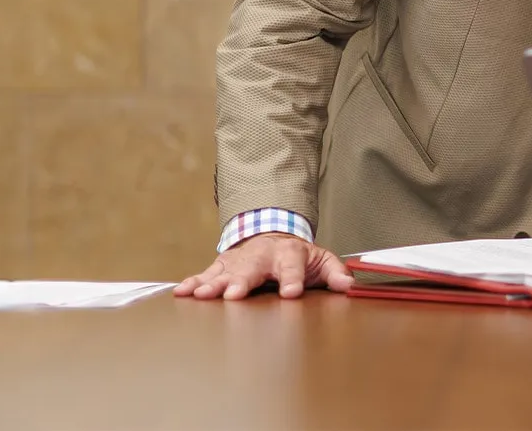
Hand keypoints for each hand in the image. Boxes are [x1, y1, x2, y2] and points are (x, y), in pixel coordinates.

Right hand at [173, 233, 352, 300]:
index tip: (290, 293)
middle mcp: (262, 255)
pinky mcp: (223, 265)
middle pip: (252, 269)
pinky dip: (193, 283)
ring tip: (202, 295)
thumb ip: (335, 272)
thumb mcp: (321, 260)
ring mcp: (240, 260)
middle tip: (234, 295)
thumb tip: (349, 285)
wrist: (273, 235)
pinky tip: (182, 292)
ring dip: (213, 284)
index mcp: (290, 254)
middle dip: (243, 282)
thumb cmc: (298, 256)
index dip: (292, 279)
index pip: (293, 266)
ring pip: (225, 271)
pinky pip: (206, 273)